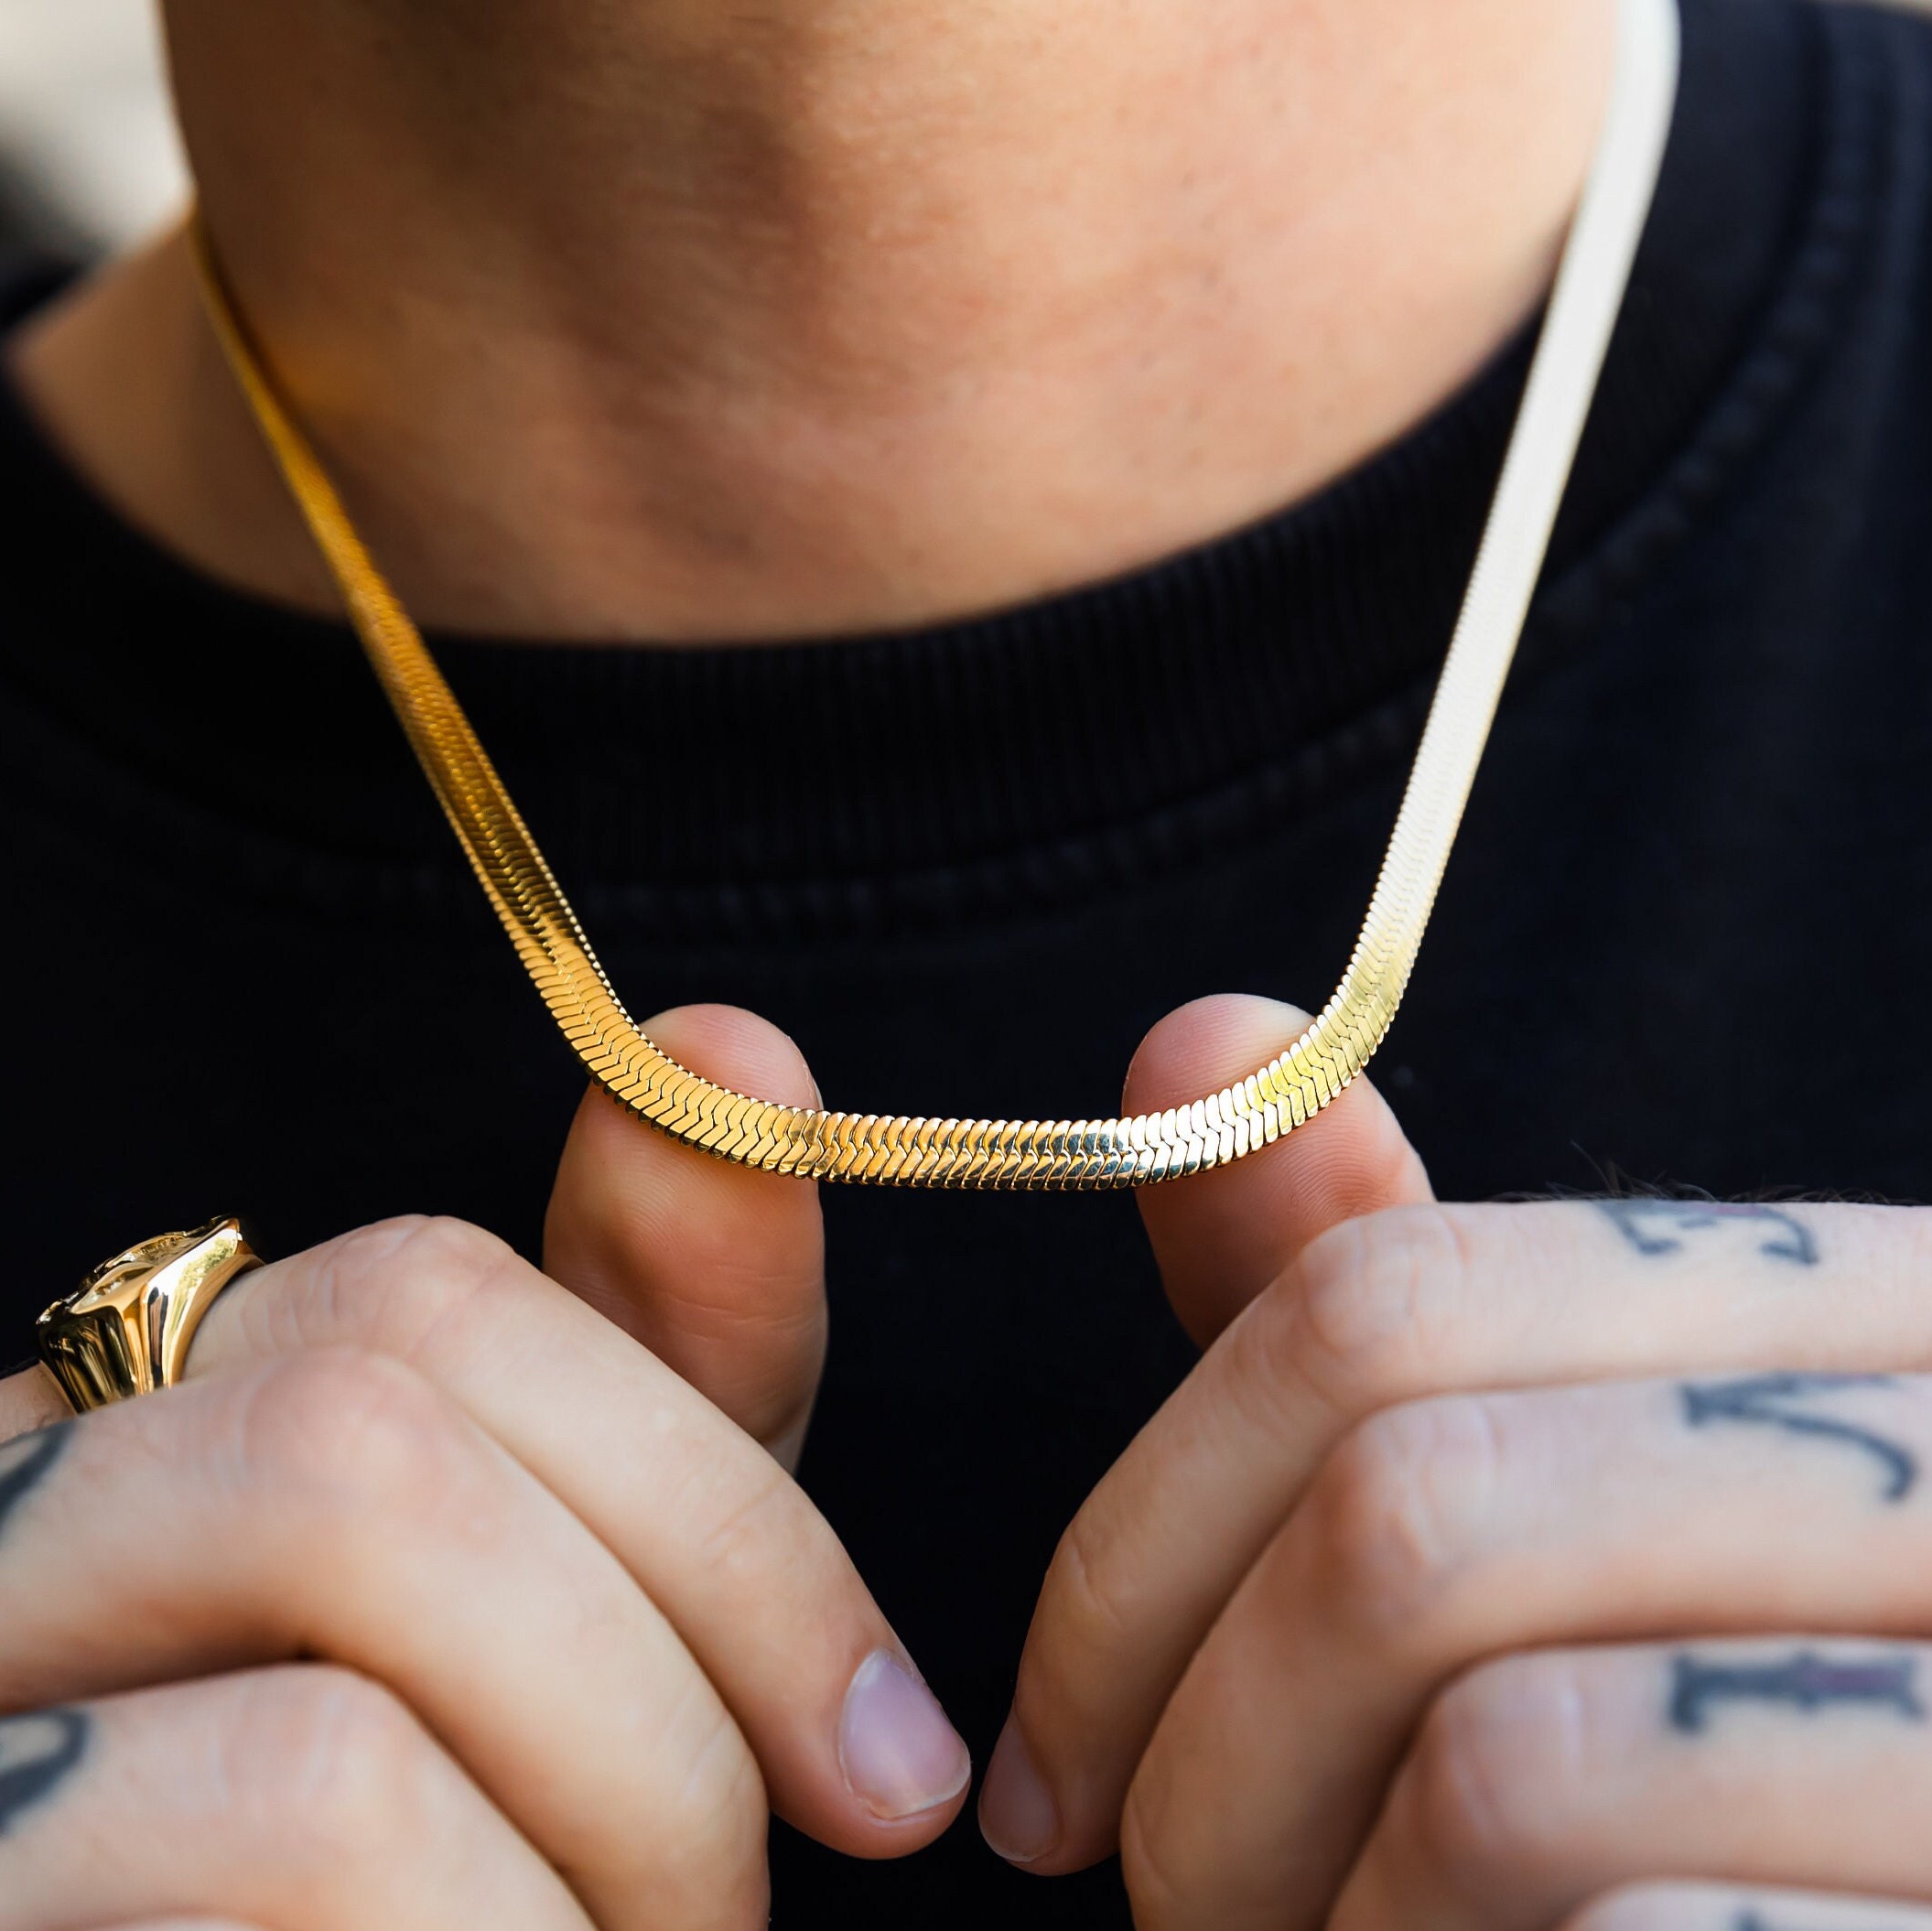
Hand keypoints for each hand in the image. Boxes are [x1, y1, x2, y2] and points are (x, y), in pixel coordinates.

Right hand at [0, 1005, 969, 1930]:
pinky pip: (275, 1897)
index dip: (714, 1504)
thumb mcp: (586, 1586)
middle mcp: (4, 1529)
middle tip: (744, 1901)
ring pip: (328, 1749)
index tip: (889, 1739)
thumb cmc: (444, 1848)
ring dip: (580, 1887)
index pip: (425, 1301)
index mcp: (152, 1420)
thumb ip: (660, 1361)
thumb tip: (731, 1042)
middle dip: (662, 1706)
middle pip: (371, 1462)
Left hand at [983, 993, 1931, 1929]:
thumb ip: (1380, 1308)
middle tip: (1151, 1891)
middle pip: (1411, 1516)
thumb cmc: (1695, 1758)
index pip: (1393, 1307)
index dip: (1146, 1523)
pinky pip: (1622, 1926)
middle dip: (1197, 1742)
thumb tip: (1196, 1034)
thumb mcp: (1537, 1487)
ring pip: (1501, 1756)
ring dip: (1305, 1903)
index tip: (1052, 1740)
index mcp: (1848, 1320)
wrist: (1819, 1878)